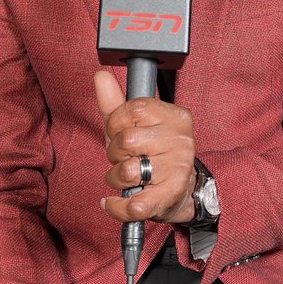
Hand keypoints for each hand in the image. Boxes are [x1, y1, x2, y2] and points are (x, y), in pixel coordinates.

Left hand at [94, 70, 195, 224]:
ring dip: (115, 178)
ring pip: (127, 171)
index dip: (115, 124)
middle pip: (127, 140)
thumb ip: (115, 102)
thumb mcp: (134, 125)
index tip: (119, 133)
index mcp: (175, 116)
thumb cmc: (153, 153)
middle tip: (124, 158)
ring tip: (125, 178)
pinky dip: (116, 207)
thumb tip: (101, 76)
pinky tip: (113, 202)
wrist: (180, 191)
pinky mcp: (169, 197)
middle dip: (114, 153)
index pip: (132, 109)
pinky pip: (133, 204)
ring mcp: (177, 169)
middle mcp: (181, 140)